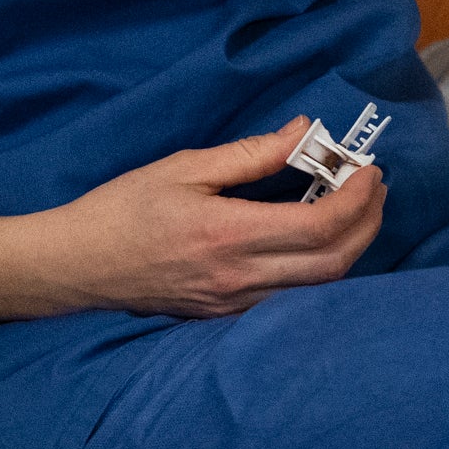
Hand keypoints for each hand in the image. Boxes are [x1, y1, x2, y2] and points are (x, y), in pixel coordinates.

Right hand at [32, 122, 384, 317]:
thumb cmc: (121, 210)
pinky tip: (314, 240)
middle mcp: (238, 278)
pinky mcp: (225, 317)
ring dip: (348, 248)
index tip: (367, 169)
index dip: (357, 198)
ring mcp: (233, 304)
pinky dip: (317, 270)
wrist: (75, 266)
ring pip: (318, 288)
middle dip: (367, 225)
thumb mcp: (183, 167)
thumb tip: (302, 132)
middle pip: (334, 264)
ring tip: (352, 210)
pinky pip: (289, 298)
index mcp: (228, 235)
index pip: (320, 226)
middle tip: (373, 189)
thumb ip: (249, 153)